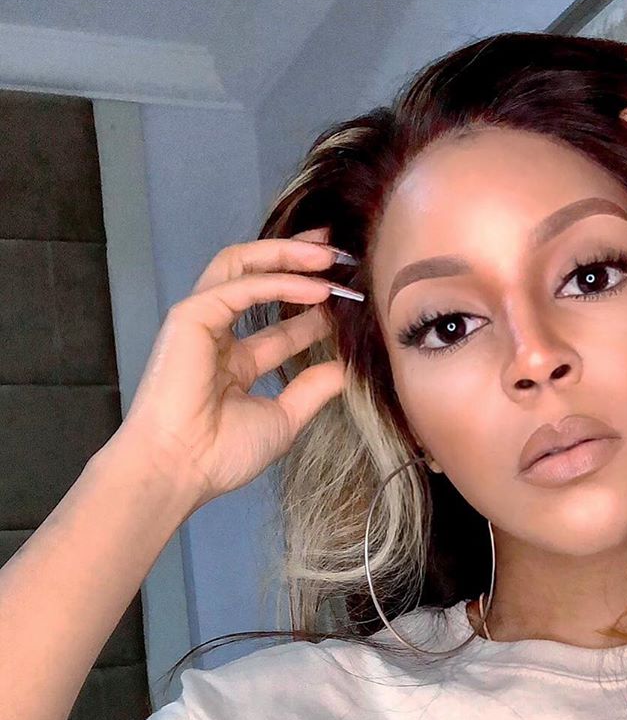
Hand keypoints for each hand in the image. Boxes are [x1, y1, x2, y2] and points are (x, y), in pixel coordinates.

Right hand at [117, 227, 346, 511]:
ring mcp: (202, 321)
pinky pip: (239, 286)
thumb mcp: (284, 418)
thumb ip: (312, 389)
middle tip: (340, 252)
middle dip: (298, 260)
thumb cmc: (223, 453)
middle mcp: (217, 335)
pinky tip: (315, 287)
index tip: (352, 301)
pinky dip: (278, 281)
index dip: (316, 311)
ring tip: (330, 253)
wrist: (181, 468)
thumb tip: (347, 369)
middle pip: (258, 278)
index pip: (280, 326)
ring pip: (243, 266)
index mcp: (234, 363)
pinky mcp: (191, 315)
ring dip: (287, 255)